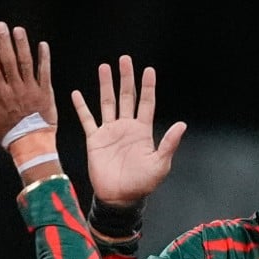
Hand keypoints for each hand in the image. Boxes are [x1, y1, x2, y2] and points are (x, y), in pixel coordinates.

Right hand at [0, 22, 56, 144]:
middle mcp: (16, 88)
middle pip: (9, 60)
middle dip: (4, 41)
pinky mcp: (46, 92)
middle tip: (1, 26)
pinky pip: (45, 72)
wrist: (32, 146)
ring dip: (22, 44)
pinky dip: (44, 58)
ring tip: (18, 30)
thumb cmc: (9, 136)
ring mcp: (32, 89)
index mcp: (1, 94)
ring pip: (26, 62)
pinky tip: (42, 45)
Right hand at [72, 55, 186, 204]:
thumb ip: (169, 144)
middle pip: (126, 97)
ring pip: (107, 103)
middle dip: (126, 78)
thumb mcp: (160, 165)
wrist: (119, 198)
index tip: (148, 70)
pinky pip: (87, 120)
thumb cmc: (142, 184)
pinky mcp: (95, 140)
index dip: (147, 87)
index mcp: (143, 131)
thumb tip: (181, 124)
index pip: (146, 103)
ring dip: (106, 86)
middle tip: (125, 59)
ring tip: (104, 68)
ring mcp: (110, 132)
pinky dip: (81, 107)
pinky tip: (77, 94)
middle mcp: (126, 127)